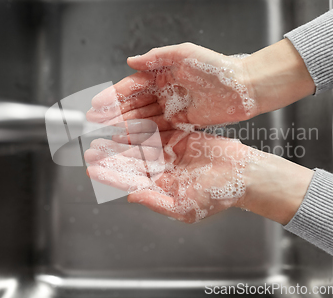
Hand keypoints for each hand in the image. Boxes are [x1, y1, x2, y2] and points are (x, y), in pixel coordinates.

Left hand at [85, 125, 312, 224]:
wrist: (242, 173)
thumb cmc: (218, 194)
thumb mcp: (185, 207)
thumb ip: (157, 202)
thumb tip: (131, 196)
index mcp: (161, 189)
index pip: (129, 182)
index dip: (109, 176)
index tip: (92, 170)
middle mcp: (162, 171)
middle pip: (130, 162)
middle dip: (110, 156)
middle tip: (90, 149)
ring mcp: (169, 154)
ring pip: (139, 146)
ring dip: (120, 141)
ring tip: (102, 136)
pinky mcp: (178, 139)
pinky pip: (155, 133)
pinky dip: (140, 129)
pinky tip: (125, 125)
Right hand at [86, 40, 315, 129]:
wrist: (245, 87)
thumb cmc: (218, 67)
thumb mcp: (185, 54)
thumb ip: (157, 57)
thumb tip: (130, 61)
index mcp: (163, 72)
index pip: (133, 85)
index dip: (114, 95)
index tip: (97, 104)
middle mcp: (165, 89)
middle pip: (135, 103)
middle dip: (114, 113)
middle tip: (95, 123)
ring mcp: (173, 106)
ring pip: (144, 117)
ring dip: (125, 125)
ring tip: (107, 134)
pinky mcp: (183, 121)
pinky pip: (159, 128)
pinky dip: (144, 134)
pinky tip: (130, 140)